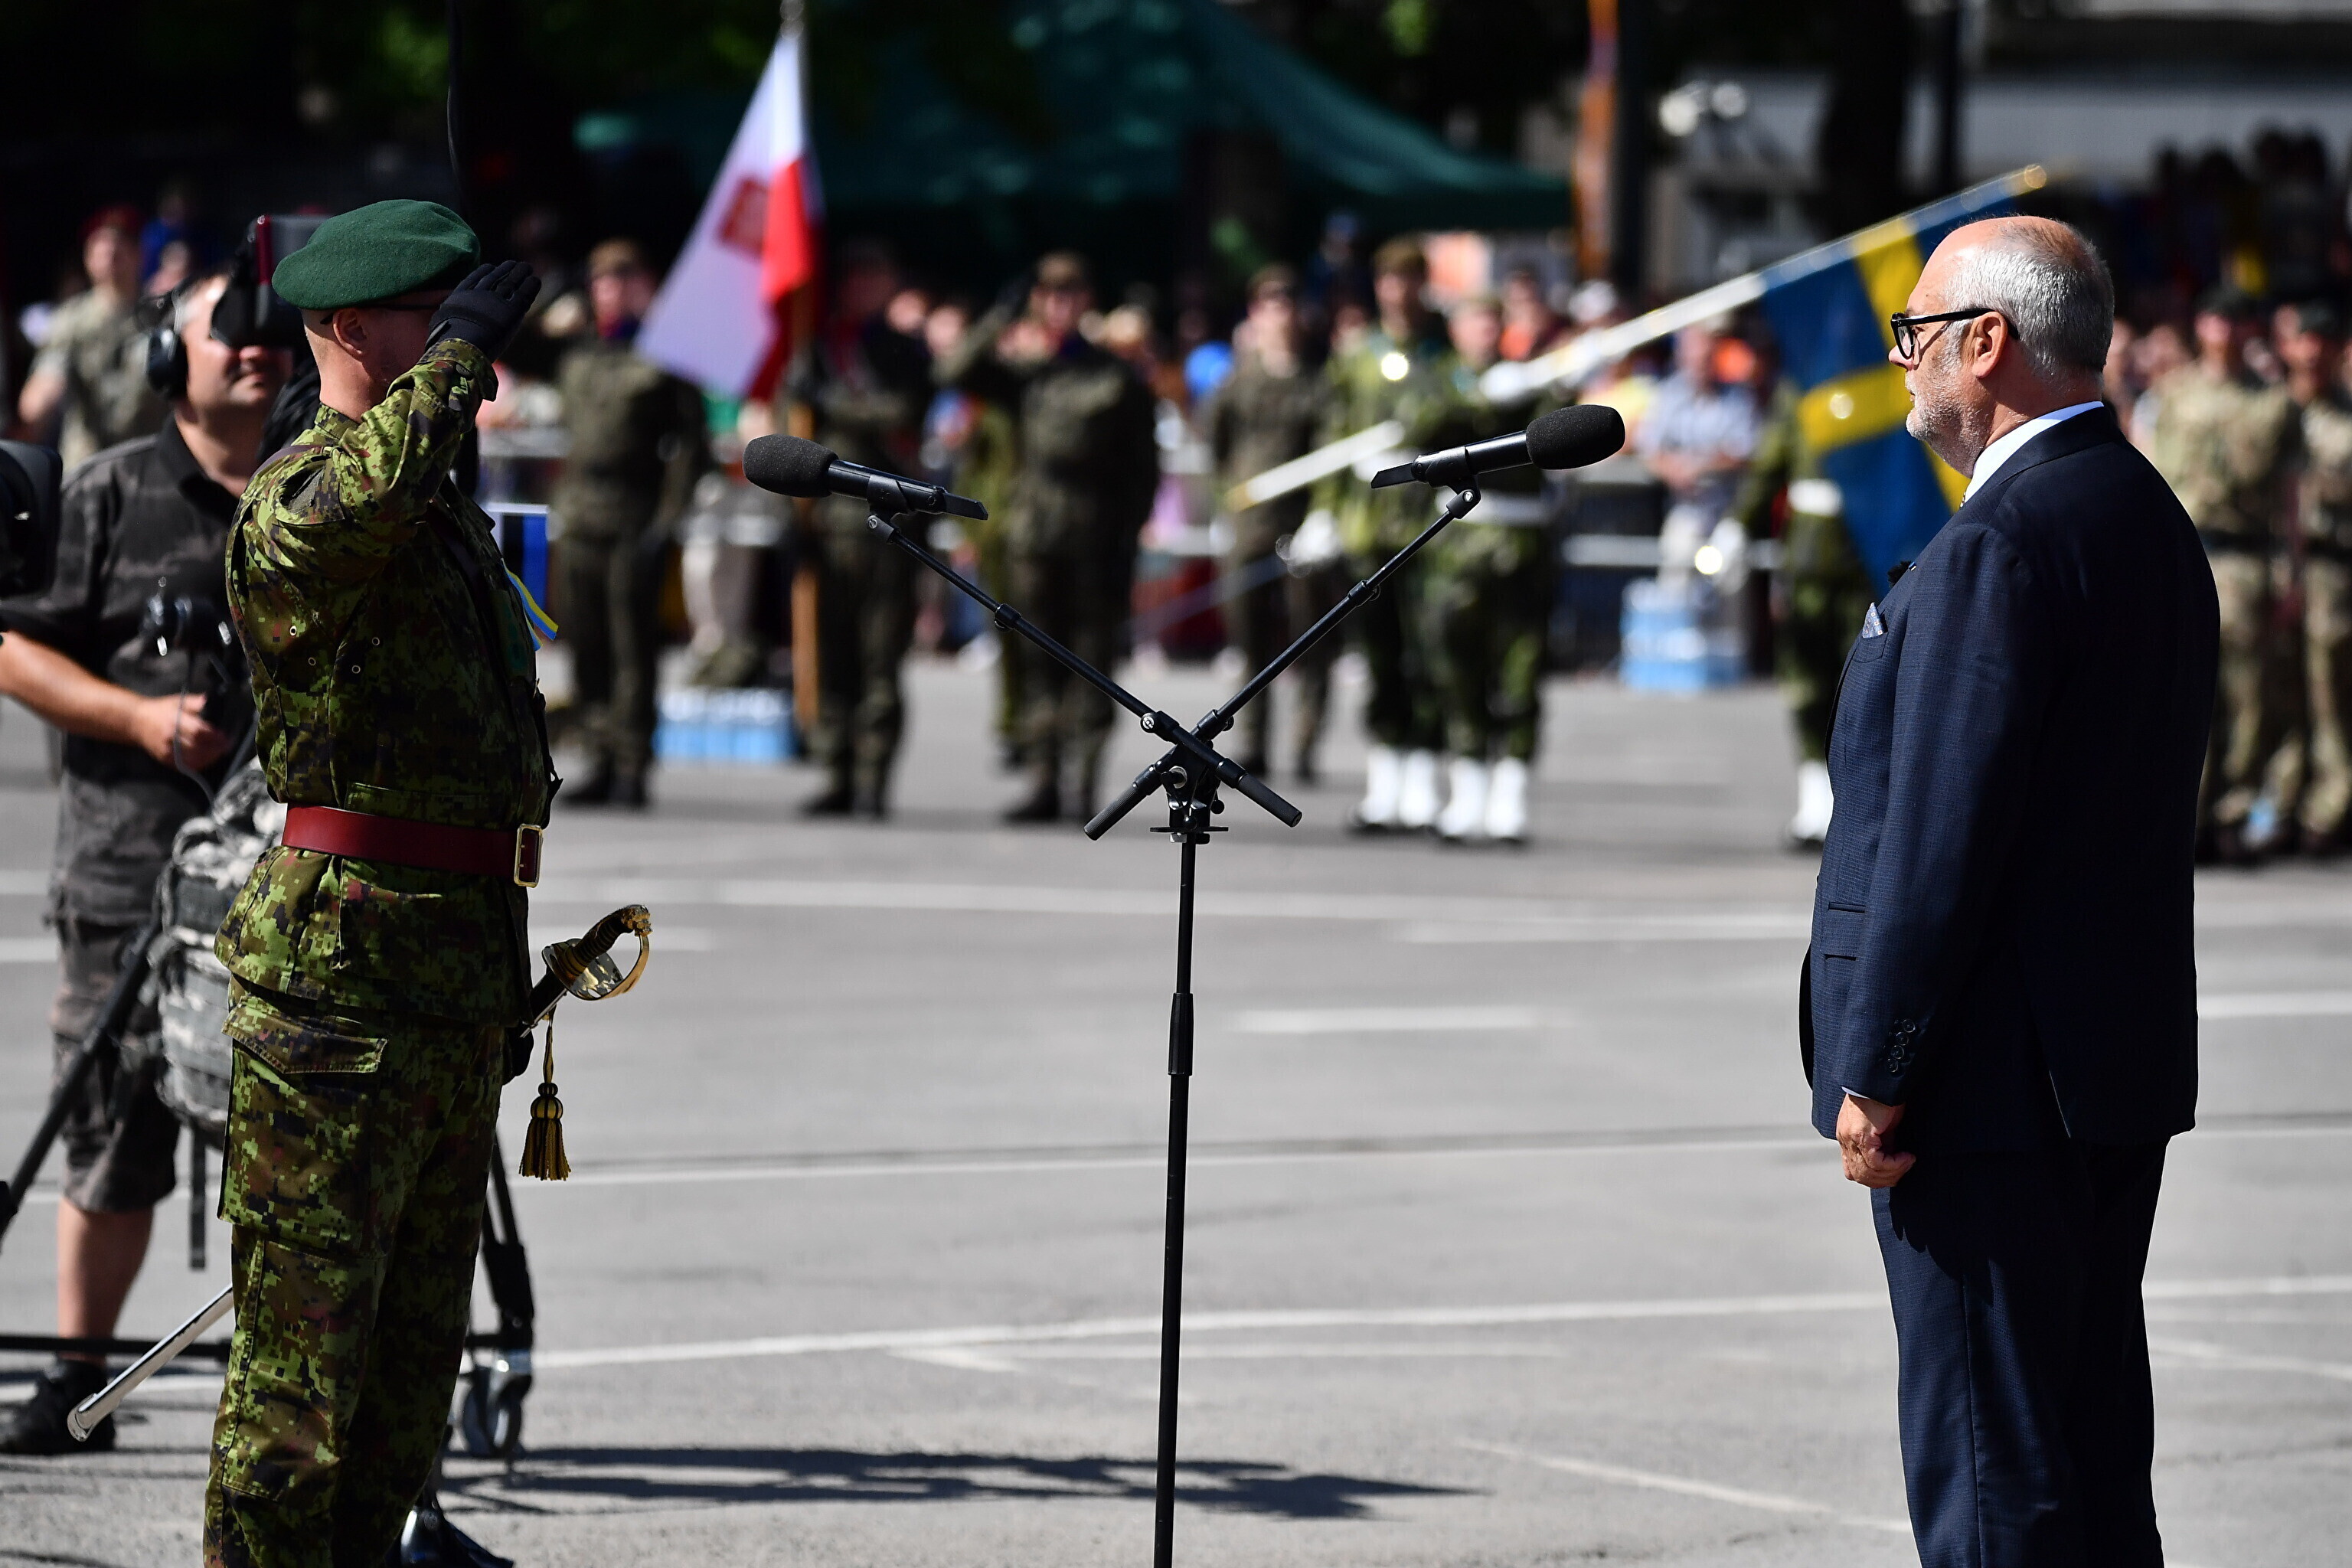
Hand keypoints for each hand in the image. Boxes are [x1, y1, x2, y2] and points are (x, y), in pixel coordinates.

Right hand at [130, 693, 227, 769]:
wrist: (137, 722)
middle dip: (215, 748)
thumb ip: (196, 702)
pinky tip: (207, 759)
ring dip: (210, 758)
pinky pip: (185, 766)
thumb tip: (210, 701)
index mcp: (174, 720)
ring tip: (220, 752)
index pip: (197, 731)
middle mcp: (170, 737)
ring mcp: (166, 750)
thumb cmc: (161, 710)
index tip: (225, 736)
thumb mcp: (178, 700)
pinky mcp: (164, 759)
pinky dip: (199, 764)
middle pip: (197, 747)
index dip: (214, 736)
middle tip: (227, 746)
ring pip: (193, 759)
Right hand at [427, 260, 542, 360]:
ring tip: (526, 267)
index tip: (490, 266)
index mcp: (460, 298)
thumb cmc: (446, 342)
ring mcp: (495, 301)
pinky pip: (523, 294)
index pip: (473, 280)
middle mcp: (479, 295)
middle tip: (513, 263)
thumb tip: (439, 327)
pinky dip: (530, 286)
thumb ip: (444, 321)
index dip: (483, 272)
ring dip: (519, 273)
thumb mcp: (440, 326)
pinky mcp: (512, 311)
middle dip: (504, 270)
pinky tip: (535, 280)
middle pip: (494, 278)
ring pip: (510, 283)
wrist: (461, 345)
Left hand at [1836, 1093, 1913, 1187]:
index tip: (1894, 1171)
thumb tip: (1892, 1160)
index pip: (1853, 1170)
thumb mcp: (1882, 1125)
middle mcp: (1845, 1138)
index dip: (1874, 1177)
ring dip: (1893, 1172)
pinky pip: (1876, 1163)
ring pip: (1868, 1173)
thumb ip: (1882, 1143)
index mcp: (1847, 1136)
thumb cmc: (1883, 1096)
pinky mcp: (1861, 1135)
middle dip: (1885, 1179)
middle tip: (1904, 1170)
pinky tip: (1906, 1157)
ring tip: (1908, 1162)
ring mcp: (1850, 1138)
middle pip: (1859, 1175)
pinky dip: (1894, 1165)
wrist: (1880, 1080)